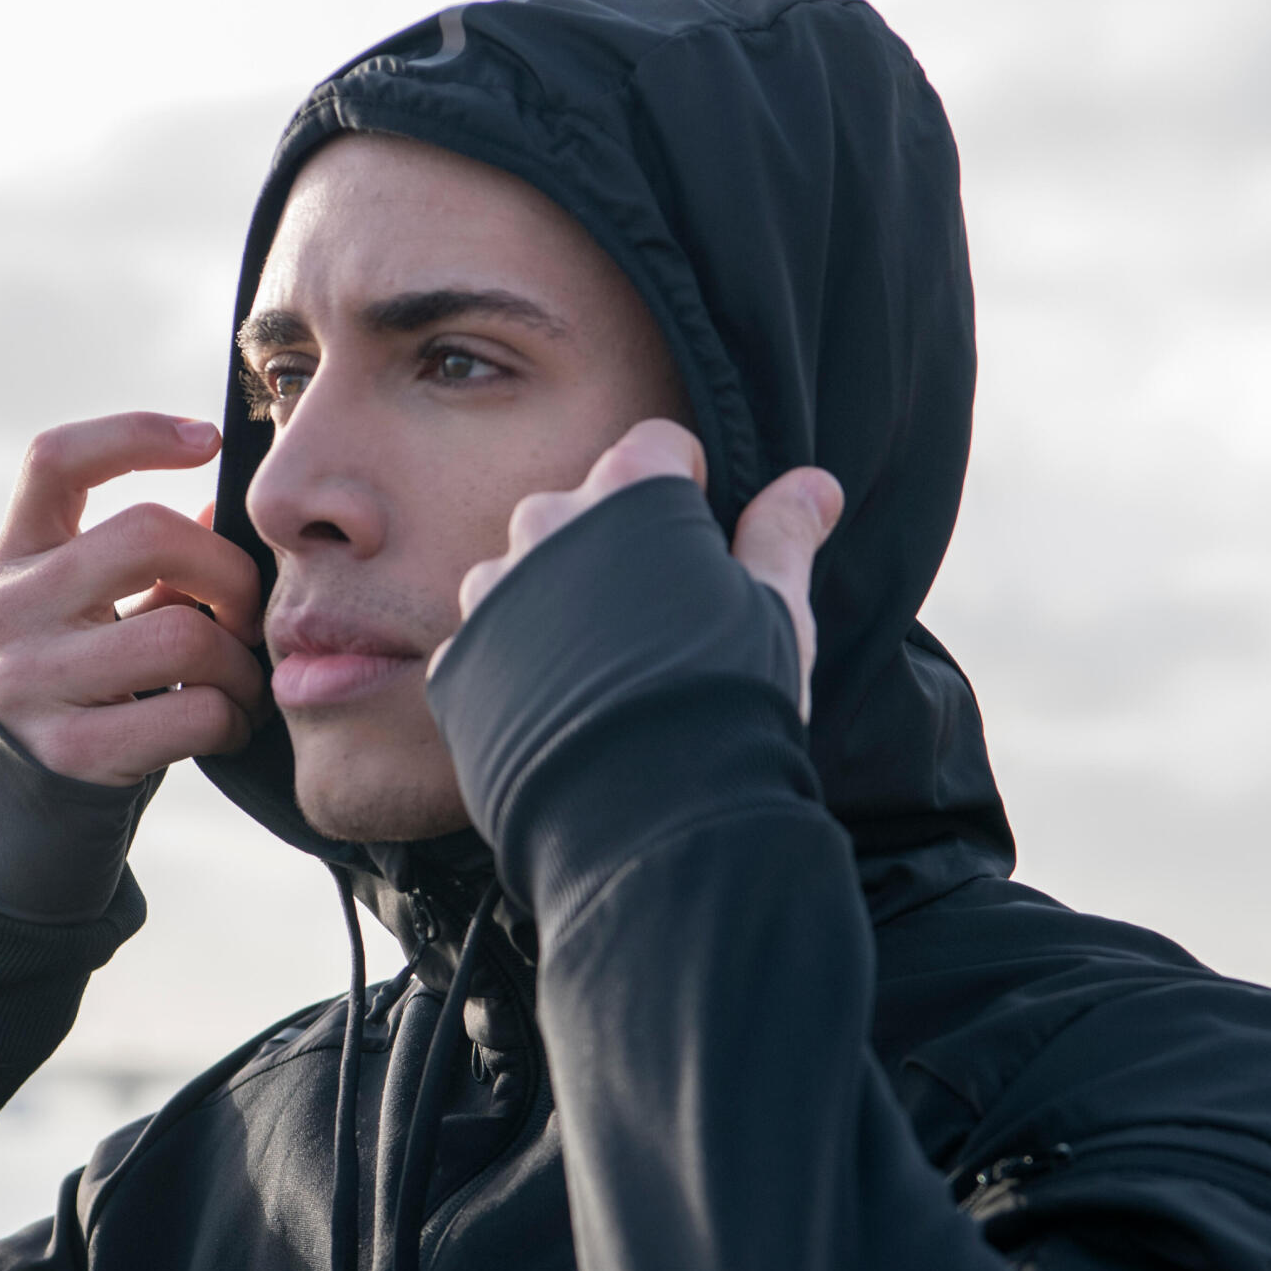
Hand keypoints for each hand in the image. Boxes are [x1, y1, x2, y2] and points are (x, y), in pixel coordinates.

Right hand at [0, 413, 265, 784]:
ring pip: (185, 636)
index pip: (55, 459)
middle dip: (231, 573)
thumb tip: (224, 508)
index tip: (208, 440)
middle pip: (149, 535)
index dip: (134, 434)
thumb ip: (153, 557)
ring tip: (245, 682)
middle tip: (250, 614)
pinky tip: (227, 724)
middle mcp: (10, 609)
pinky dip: (232, 719)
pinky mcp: (72, 750)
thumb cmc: (84, 677)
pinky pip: (194, 713)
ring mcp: (33, 682)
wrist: (19, 793)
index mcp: (15, 555)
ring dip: (242, 664)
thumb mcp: (95, 606)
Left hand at [440, 419, 842, 721]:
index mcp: (628, 493)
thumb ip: (783, 537)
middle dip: (614, 552)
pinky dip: (520, 672)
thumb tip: (812, 484)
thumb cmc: (730, 701)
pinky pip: (490, 649)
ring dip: (559, 610)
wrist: (651, 823)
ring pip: (524, 579)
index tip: (701, 538)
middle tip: (656, 625)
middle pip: (580, 512)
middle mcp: (543, 525)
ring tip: (609, 680)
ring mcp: (490, 596)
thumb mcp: (776, 613)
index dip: (687, 488)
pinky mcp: (458, 667)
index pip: (655, 448)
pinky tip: (564, 717)